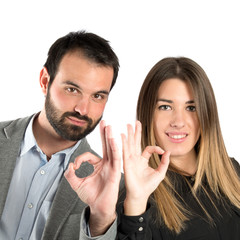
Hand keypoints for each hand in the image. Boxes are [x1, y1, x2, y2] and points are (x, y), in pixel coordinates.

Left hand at [64, 120, 120, 235]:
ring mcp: (112, 168)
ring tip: (109, 127)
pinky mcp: (115, 173)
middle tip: (104, 122)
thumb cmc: (91, 196)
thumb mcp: (77, 184)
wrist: (98, 208)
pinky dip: (115, 149)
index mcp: (99, 165)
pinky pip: (116, 159)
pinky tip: (114, 140)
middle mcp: (106, 164)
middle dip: (104, 134)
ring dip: (110, 138)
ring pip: (112, 150)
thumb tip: (69, 166)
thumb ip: (70, 175)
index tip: (75, 166)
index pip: (90, 155)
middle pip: (106, 146)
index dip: (81, 158)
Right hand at [121, 121, 169, 215]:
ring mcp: (130, 160)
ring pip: (130, 144)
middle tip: (135, 122)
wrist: (140, 195)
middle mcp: (136, 158)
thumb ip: (164, 162)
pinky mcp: (126, 163)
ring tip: (129, 125)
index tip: (163, 151)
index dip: (156, 148)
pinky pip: (125, 151)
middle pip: (136, 142)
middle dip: (135, 132)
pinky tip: (122, 136)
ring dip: (129, 134)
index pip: (148, 149)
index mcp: (143, 160)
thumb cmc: (149, 186)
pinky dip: (124, 143)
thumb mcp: (160, 173)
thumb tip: (168, 152)